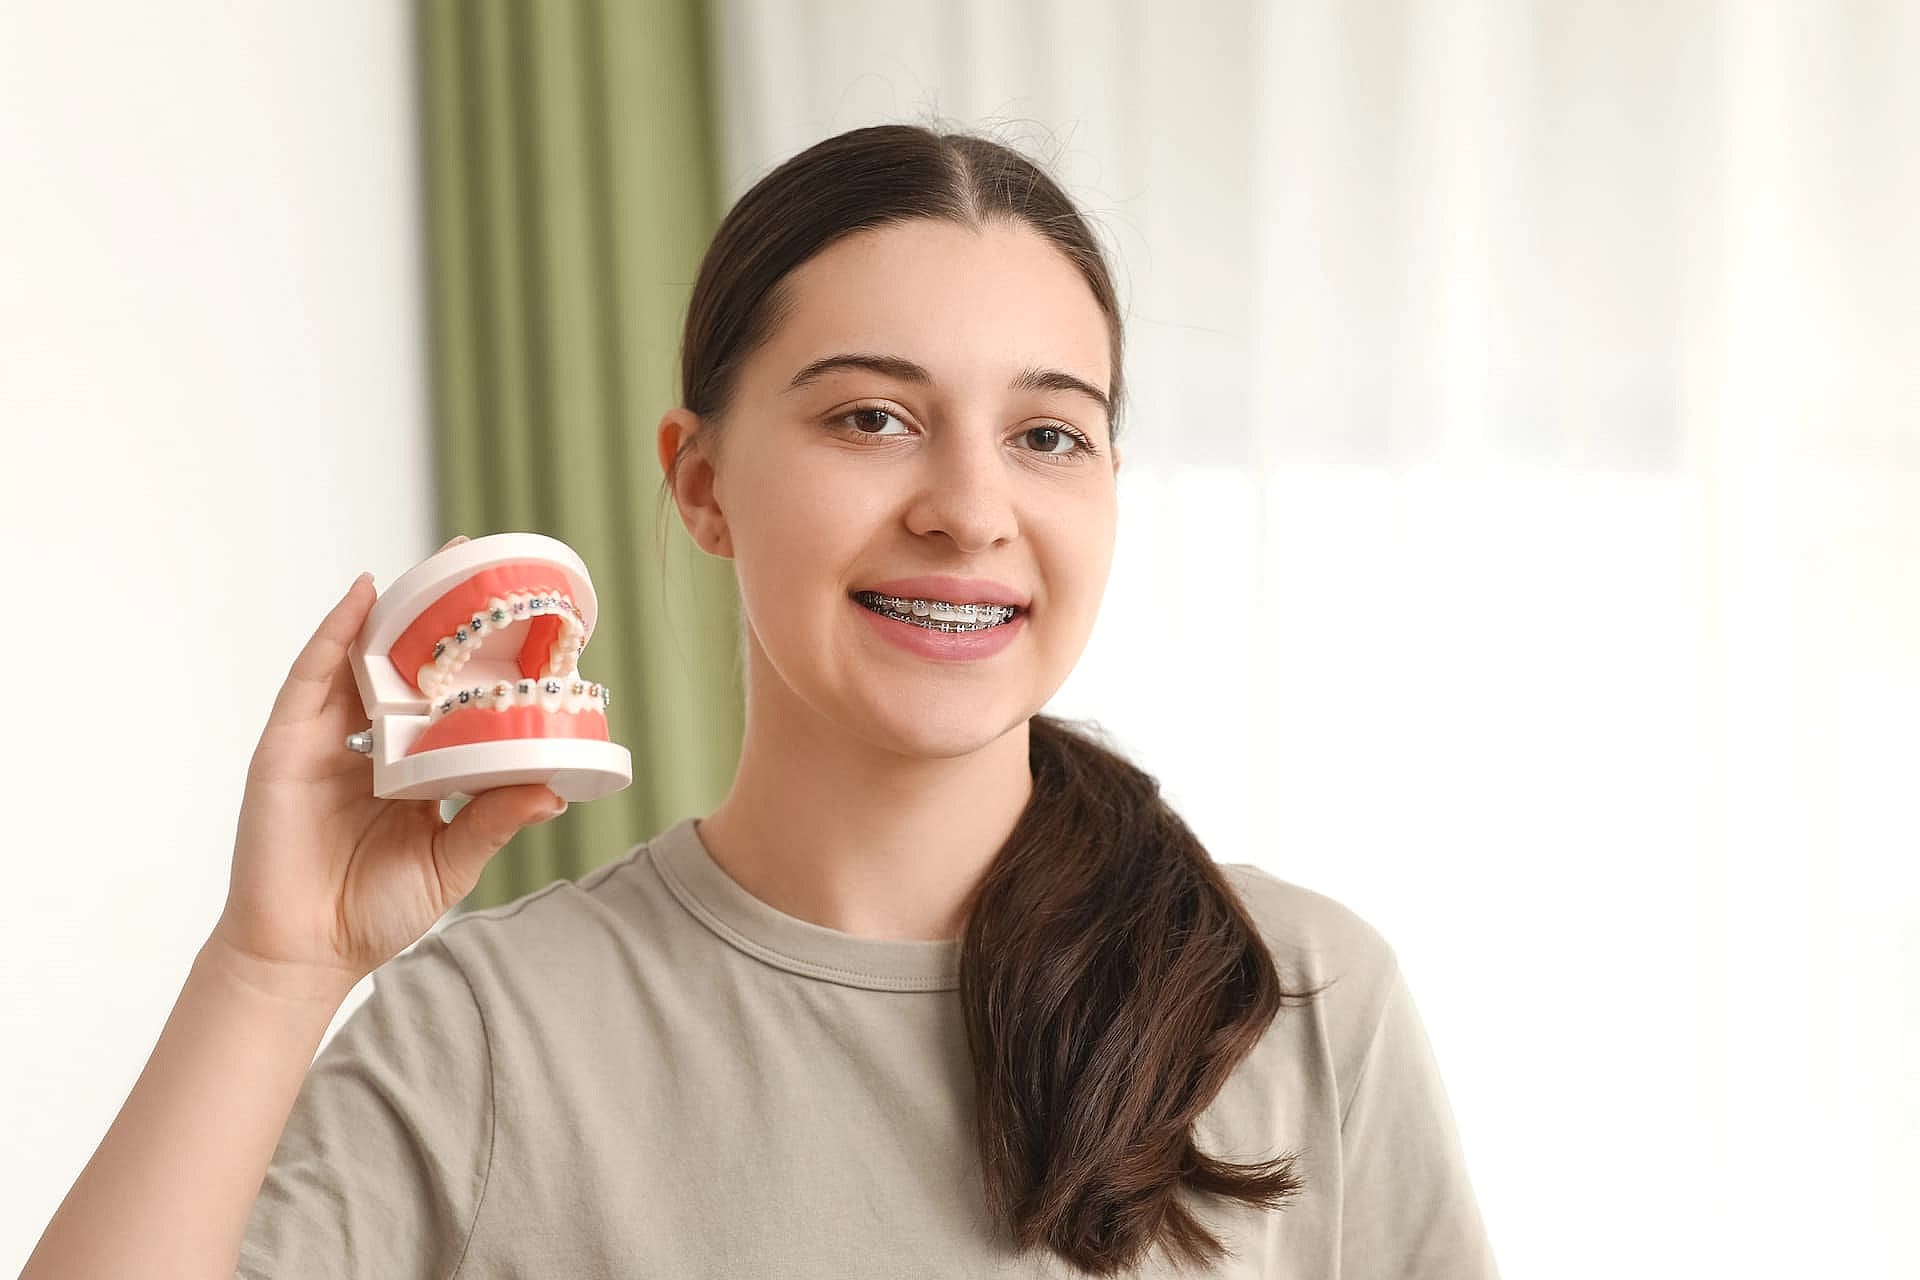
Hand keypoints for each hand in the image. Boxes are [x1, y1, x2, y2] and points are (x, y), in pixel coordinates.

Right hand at [210, 535, 565, 994]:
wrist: (307, 953)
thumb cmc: (376, 911)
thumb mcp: (453, 860)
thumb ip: (495, 819)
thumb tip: (555, 788)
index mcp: (414, 767)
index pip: (449, 699)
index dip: (479, 661)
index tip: (524, 623)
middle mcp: (371, 744)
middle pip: (406, 666)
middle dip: (440, 617)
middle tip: (482, 563)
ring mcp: (327, 739)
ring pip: (363, 658)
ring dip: (396, 610)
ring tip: (437, 565)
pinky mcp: (287, 743)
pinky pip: (311, 676)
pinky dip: (335, 632)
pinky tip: (364, 596)